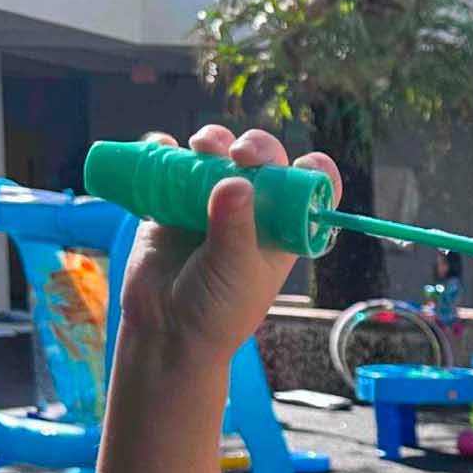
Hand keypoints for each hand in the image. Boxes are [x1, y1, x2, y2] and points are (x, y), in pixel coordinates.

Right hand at [117, 125, 340, 362]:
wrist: (165, 331)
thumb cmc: (217, 312)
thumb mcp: (234, 271)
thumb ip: (235, 227)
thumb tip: (235, 181)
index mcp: (284, 229)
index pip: (311, 189)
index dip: (310, 170)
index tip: (294, 167)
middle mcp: (253, 210)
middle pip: (264, 160)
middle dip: (254, 147)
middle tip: (237, 155)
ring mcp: (212, 201)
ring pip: (219, 154)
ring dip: (212, 141)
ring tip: (200, 148)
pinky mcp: (173, 201)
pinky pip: (171, 165)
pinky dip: (165, 149)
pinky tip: (161, 145)